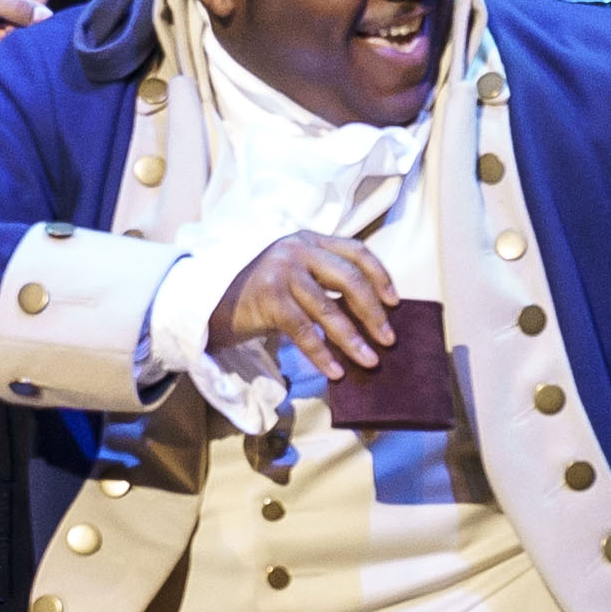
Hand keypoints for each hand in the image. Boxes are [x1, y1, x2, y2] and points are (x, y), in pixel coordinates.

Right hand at [208, 231, 401, 369]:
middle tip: (388, 339)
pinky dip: (322, 354)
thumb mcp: (296, 274)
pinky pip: (305, 331)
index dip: (381, 276)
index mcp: (309, 240)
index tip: (395, 302)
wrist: (215, 305)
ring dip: (352, 339)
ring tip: (369, 361)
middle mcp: (297, 249)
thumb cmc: (263, 294)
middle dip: (373, 312)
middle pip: (349, 279)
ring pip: (328, 310)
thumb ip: (326, 279)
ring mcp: (281, 272)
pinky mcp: (269, 298)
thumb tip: (372, 312)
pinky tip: (335, 371)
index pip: (356, 251)